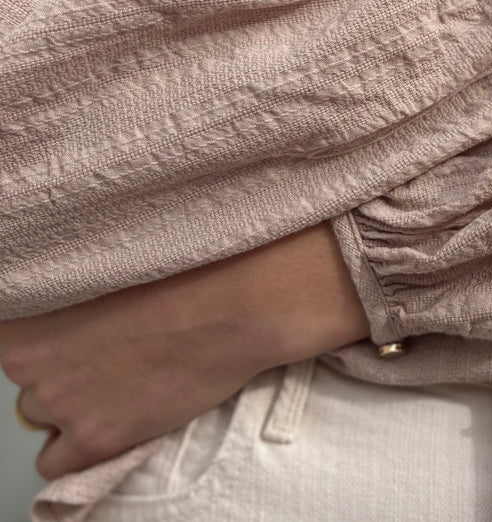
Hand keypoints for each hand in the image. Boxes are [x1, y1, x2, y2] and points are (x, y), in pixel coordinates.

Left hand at [0, 223, 367, 479]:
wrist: (236, 301)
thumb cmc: (185, 268)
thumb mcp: (110, 262)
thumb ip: (70, 292)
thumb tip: (71, 309)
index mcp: (27, 309)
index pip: (17, 343)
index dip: (56, 339)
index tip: (90, 332)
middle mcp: (25, 359)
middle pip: (31, 379)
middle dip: (67, 370)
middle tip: (118, 351)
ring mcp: (58, 400)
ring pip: (43, 417)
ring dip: (77, 405)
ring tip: (128, 380)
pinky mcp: (92, 438)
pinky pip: (57, 464)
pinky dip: (84, 447)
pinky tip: (120, 417)